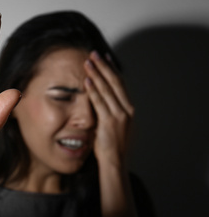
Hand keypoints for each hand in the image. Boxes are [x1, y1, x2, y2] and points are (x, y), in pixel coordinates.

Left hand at [84, 51, 133, 165]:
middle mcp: (126, 110)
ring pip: (107, 89)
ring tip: (88, 62)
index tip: (105, 58)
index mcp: (128, 109)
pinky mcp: (110, 122)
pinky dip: (93, 90)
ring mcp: (119, 115)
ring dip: (97, 74)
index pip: (120, 84)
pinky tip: (87, 80)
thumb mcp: (116, 125)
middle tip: (94, 54)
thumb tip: (100, 100)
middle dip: (103, 66)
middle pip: (114, 82)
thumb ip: (110, 111)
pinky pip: (100, 102)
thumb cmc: (112, 146)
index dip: (112, 69)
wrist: (115, 162)